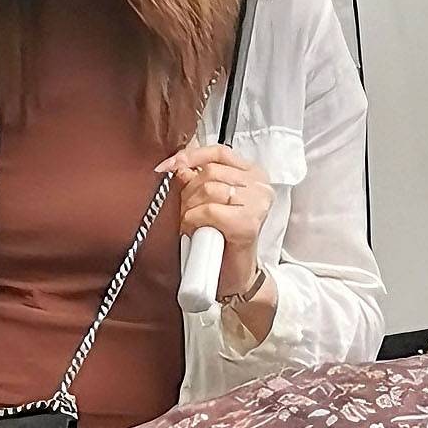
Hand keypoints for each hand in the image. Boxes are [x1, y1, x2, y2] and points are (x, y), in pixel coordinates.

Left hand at [163, 141, 274, 299]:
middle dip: (187, 191)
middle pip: (210, 172)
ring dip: (189, 208)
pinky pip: (209, 211)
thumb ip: (200, 182)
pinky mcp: (248, 223)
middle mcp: (259, 185)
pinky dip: (194, 220)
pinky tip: (193, 230)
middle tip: (184, 211)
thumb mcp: (211, 203)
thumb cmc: (224, 239)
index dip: (190, 156)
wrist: (236, 276)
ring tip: (189, 223)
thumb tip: (180, 167)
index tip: (167, 167)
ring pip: (208, 189)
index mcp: (253, 174)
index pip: (218, 152)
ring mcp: (257, 203)